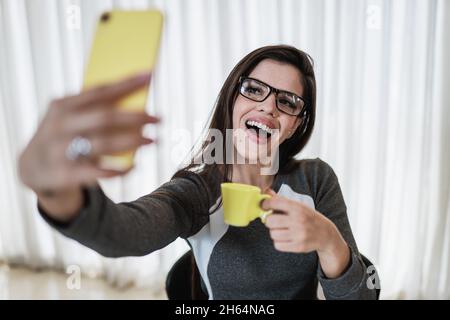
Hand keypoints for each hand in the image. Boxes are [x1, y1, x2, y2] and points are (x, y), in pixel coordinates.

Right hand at [18, 72, 159, 194]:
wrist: (32, 169)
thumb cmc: (62, 136)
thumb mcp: (70, 118)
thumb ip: (95, 110)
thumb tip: (136, 102)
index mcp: (63, 106)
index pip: (99, 91)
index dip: (126, 83)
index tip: (150, 75)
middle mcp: (59, 126)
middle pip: (105, 117)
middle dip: (135, 116)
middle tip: (158, 118)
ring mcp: (59, 150)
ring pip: (103, 143)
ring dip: (132, 141)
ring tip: (153, 140)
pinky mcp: (63, 174)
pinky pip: (97, 172)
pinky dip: (118, 169)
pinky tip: (133, 166)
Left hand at [262, 188, 350, 277]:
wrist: (326, 234)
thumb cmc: (308, 217)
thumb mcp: (298, 206)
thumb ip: (280, 200)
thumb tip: (265, 191)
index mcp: (298, 208)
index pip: (274, 202)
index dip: (265, 204)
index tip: (265, 206)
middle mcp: (299, 220)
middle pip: (270, 221)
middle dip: (269, 221)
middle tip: (274, 221)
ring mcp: (299, 234)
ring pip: (273, 234)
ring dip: (274, 232)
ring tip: (282, 230)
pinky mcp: (299, 246)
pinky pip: (277, 245)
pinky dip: (279, 242)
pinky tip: (286, 238)